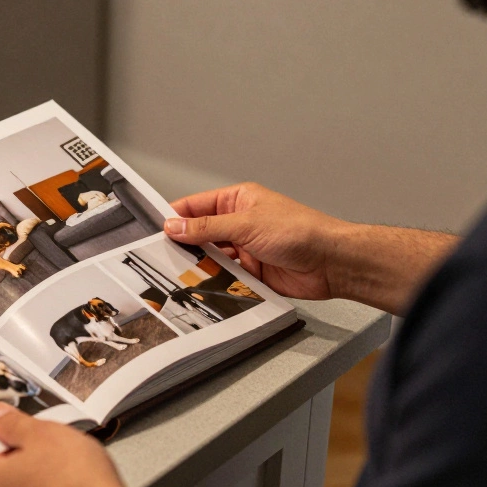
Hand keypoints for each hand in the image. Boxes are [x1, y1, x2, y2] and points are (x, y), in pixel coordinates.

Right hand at [165, 182, 350, 300]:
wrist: (331, 263)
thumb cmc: (300, 231)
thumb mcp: (246, 225)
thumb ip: (207, 228)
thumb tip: (175, 226)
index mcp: (238, 200)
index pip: (196, 206)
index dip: (175, 218)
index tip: (155, 231)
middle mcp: (239, 223)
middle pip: (201, 234)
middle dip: (184, 244)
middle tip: (161, 256)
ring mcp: (245, 248)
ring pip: (211, 257)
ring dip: (200, 265)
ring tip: (180, 273)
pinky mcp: (252, 272)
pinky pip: (226, 276)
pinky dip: (216, 281)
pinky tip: (204, 286)